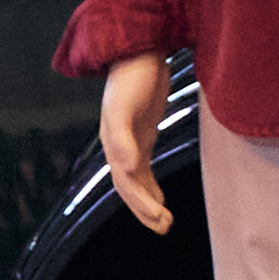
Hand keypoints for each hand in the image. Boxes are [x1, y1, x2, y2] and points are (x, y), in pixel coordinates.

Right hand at [99, 52, 173, 231]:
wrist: (139, 52)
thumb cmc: (131, 78)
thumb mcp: (125, 108)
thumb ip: (124, 139)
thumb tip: (130, 171)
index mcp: (112, 144)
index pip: (126, 183)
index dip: (141, 203)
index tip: (160, 218)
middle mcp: (118, 146)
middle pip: (129, 187)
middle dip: (145, 209)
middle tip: (165, 227)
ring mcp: (130, 141)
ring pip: (136, 181)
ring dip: (148, 202)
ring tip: (165, 222)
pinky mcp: (142, 133)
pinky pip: (144, 168)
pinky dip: (151, 186)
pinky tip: (161, 199)